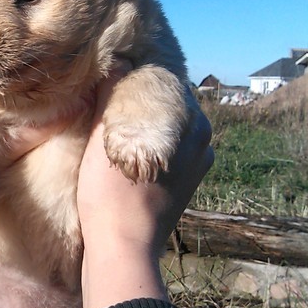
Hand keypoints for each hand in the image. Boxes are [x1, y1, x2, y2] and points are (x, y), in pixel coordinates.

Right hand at [77, 67, 212, 307]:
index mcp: (191, 121)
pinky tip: (130, 152)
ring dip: (149, 125)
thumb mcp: (104, 137)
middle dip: (145, 101)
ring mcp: (199, 165)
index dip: (139, 78)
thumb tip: (117, 61)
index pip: (165, 83)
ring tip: (119, 126)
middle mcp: (203, 140)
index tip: (115, 78)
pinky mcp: (189, 185)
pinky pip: (172, 153)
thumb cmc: (112, 193)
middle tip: (112, 99)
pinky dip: (154, 147)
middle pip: (170, 106)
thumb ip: (113, 95)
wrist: (124, 247)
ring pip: (171, 130)